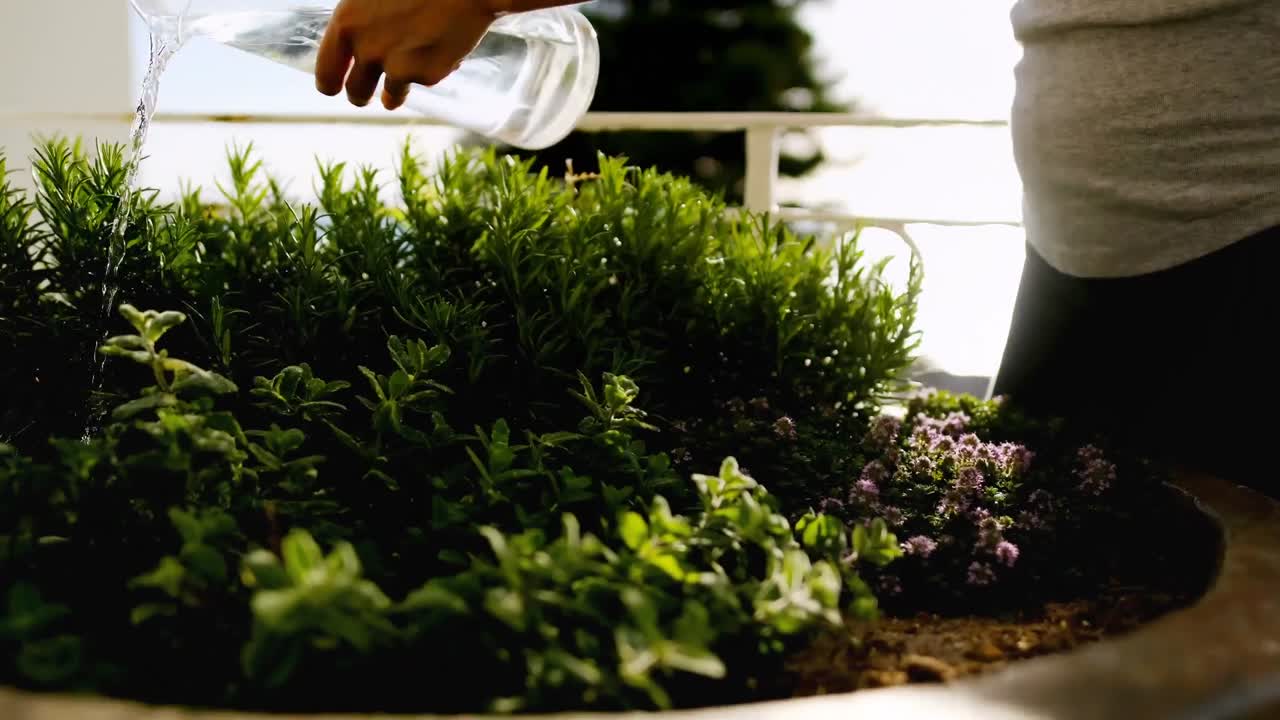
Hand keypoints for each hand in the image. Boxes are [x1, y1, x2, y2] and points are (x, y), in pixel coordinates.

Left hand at [315, 0, 504, 110]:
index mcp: (347, 25)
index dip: (330, 83)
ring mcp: (400, 67)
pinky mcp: (430, 75)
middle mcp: (369, 51)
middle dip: (360, 95)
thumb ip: (357, 19)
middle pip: (356, 93)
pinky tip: (439, 44)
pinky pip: (425, 79)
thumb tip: (354, 37)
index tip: (334, 87)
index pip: (326, 74)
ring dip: (394, 94)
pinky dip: (430, 68)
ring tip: (402, 79)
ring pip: (392, 96)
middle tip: (366, 94)